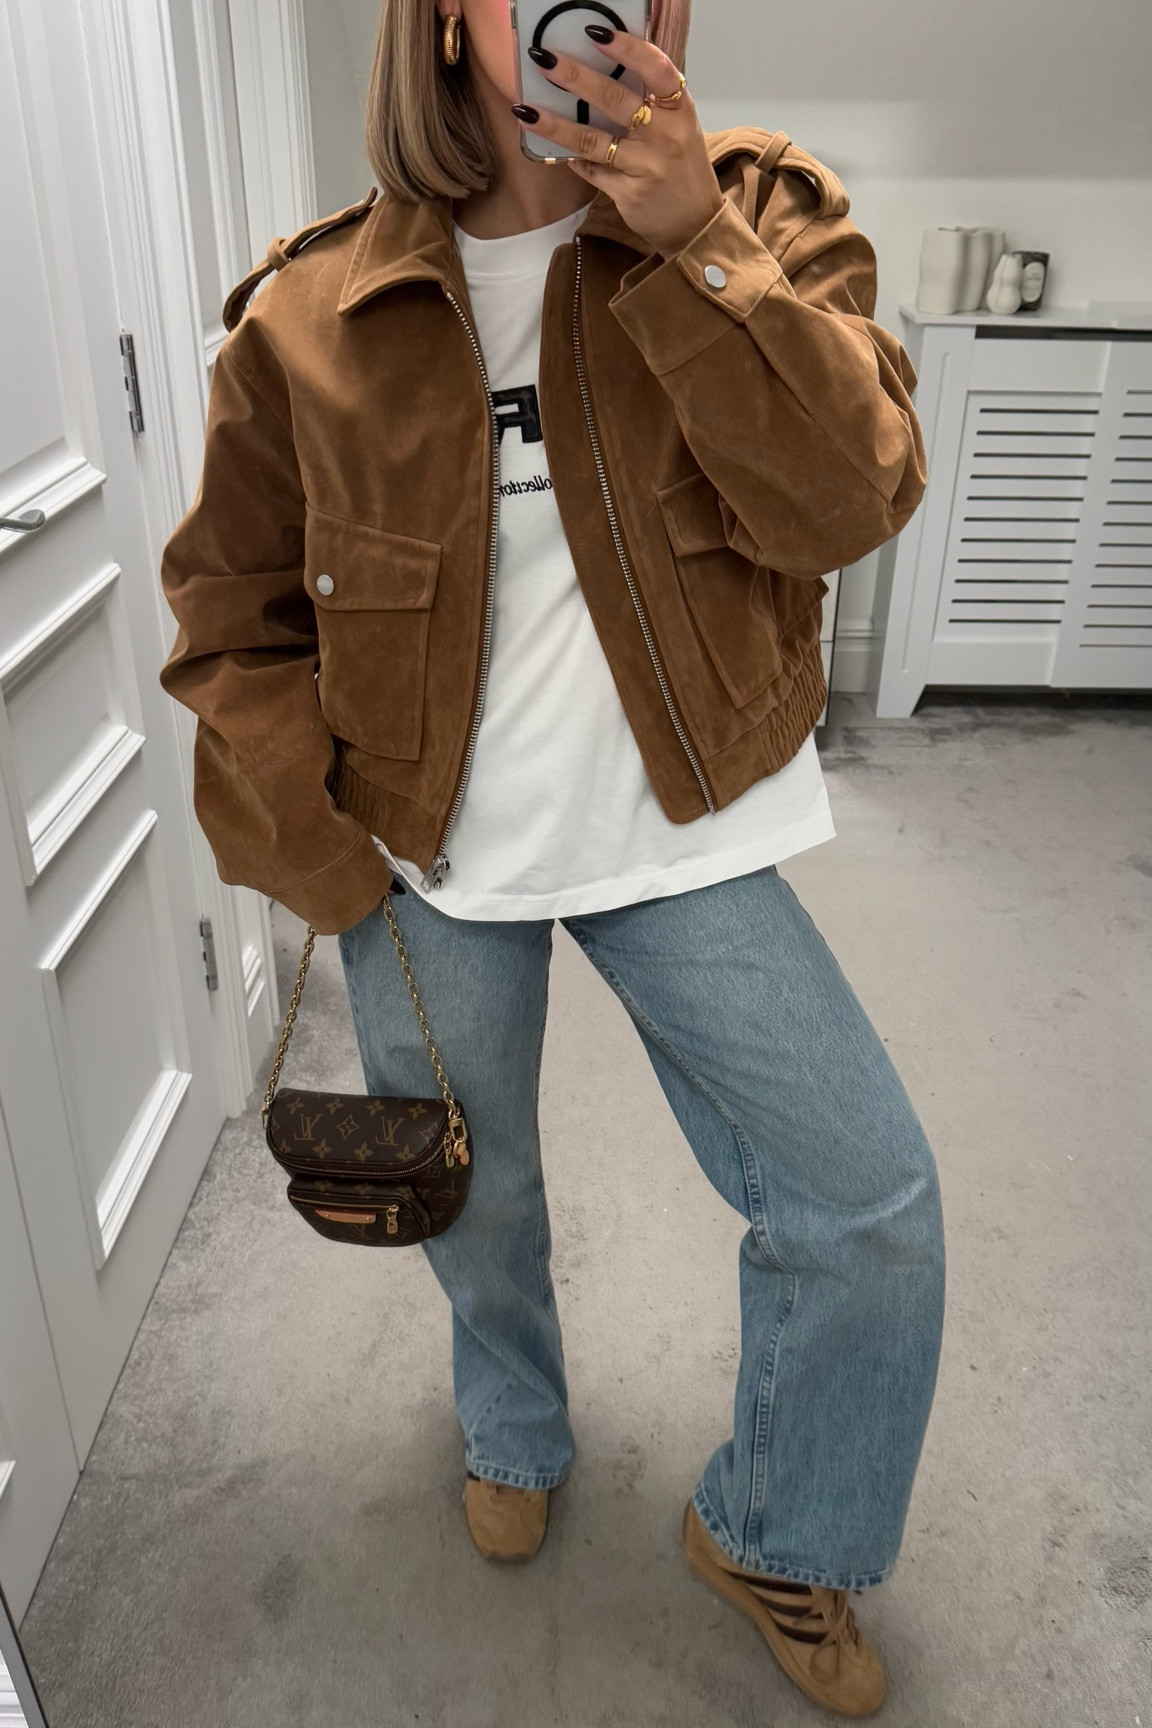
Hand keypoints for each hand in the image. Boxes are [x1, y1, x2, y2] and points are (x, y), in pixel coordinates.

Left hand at [511, 28, 723, 258]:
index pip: (656, 70)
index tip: (596, 32)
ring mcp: (646, 166)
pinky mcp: (628, 194)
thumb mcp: (680, 127)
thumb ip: (653, 101)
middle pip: (614, 99)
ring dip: (556, 125)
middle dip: (575, 77)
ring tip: (526, 111)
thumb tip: (608, 68)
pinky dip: (574, 159)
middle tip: (544, 59)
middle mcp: (665, 135)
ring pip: (593, 140)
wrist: (695, 224)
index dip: (627, 48)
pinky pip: (592, 171)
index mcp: (680, 111)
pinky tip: (554, 150)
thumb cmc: (682, 169)